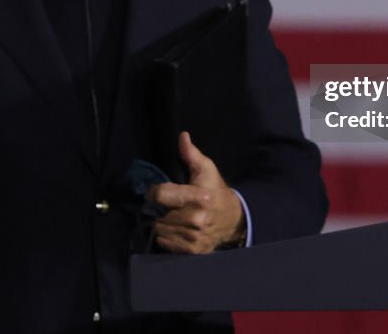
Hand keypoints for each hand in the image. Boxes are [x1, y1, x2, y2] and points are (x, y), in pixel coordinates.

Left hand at [145, 132, 245, 253]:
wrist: (234, 219)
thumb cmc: (216, 191)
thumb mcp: (207, 170)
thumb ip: (191, 154)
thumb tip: (182, 137)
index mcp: (198, 197)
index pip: (161, 195)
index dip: (153, 192)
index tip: (155, 192)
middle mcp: (195, 219)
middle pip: (158, 214)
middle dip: (158, 209)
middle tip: (166, 205)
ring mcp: (194, 237)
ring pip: (160, 229)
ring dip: (162, 223)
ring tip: (172, 216)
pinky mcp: (192, 250)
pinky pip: (165, 243)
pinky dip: (167, 236)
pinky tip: (176, 228)